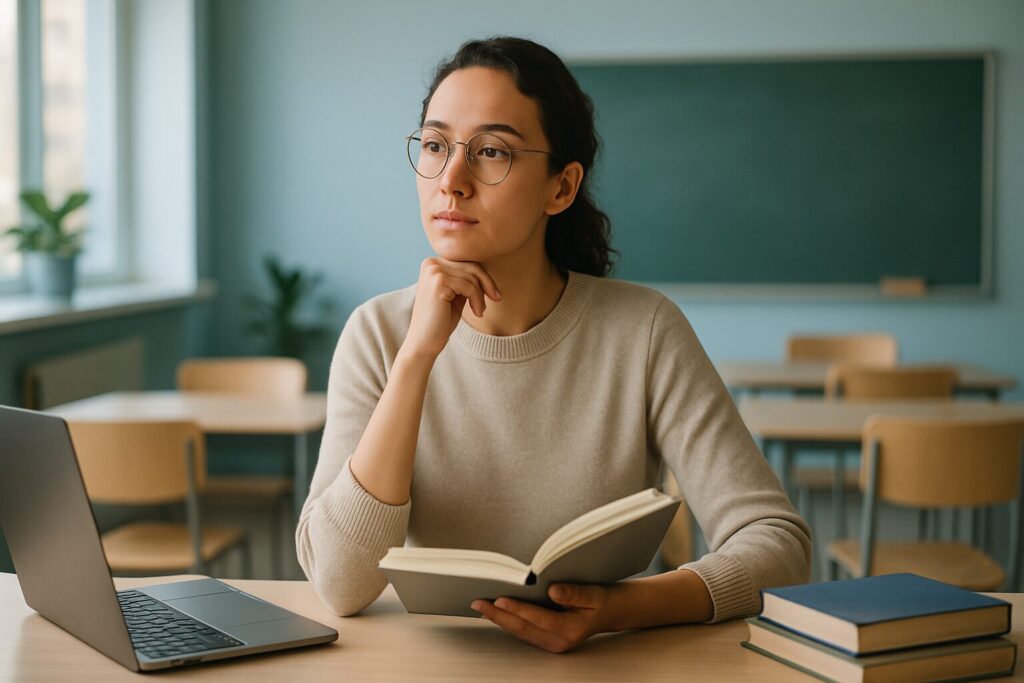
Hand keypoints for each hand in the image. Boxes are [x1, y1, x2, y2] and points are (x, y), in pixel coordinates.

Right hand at [402, 257, 500, 358]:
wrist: (424, 342)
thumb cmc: (441, 321)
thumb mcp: (456, 295)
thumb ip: (466, 279)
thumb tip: (488, 269)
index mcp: (433, 264)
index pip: (466, 262)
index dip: (483, 277)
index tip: (494, 293)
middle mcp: (431, 263)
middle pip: (471, 266)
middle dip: (487, 284)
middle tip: (496, 299)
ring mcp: (433, 271)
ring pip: (472, 277)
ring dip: (481, 296)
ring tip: (479, 311)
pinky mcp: (439, 282)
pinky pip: (469, 287)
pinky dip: (477, 301)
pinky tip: (477, 313)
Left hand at [470, 583, 615, 653]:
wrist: (612, 612)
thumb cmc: (603, 600)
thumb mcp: (594, 593)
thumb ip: (574, 593)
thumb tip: (553, 590)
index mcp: (572, 629)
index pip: (539, 618)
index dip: (519, 609)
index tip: (500, 599)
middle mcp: (560, 640)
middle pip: (524, 628)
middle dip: (499, 616)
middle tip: (479, 602)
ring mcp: (553, 643)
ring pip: (521, 632)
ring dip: (500, 620)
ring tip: (482, 606)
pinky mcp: (548, 641)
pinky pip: (524, 632)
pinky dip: (509, 622)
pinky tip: (497, 612)